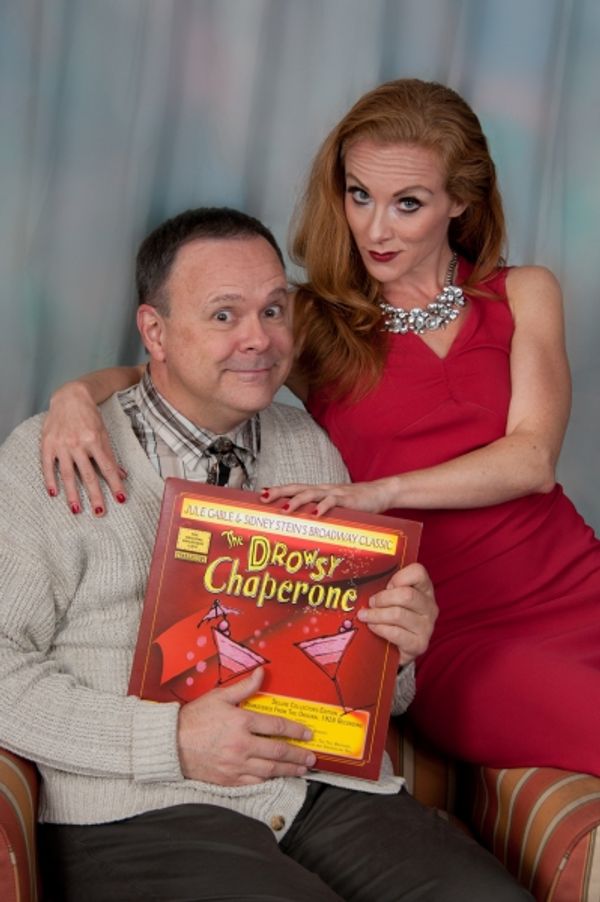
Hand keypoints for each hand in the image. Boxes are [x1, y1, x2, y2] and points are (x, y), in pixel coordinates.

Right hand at [41, 382, 126, 513]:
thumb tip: (122, 475)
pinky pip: (48, 466)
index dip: (115, 485)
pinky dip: (50, 480)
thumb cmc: (90, 416)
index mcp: (95, 440)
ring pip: (69, 475)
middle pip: (89, 475)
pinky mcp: (48, 444)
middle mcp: (78, 444)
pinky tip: (54, 494)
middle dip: (95, 495)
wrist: (70, 397)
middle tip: (100, 512)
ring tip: (77, 510)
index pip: (108, 468)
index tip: (121, 499)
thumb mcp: (104, 433)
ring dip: (73, 494)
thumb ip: (110, 455)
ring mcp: (62, 445)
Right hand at [177, 668, 316, 785]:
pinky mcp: (229, 779)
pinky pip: (255, 782)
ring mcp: (236, 764)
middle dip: (298, 755)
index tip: (307, 734)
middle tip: (311, 757)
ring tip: (301, 770)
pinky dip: (269, 780)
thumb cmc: (194, 718)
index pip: (276, 726)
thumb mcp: (219, 697)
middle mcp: (242, 745)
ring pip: (270, 769)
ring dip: (289, 770)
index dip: (295, 730)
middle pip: (278, 751)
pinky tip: (277, 778)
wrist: (171, 744)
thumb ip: (244, 687)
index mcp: (241, 722)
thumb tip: (262, 673)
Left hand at [260, 478, 397, 515]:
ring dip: (296, 501)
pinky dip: (323, 508)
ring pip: (311, 493)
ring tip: (284, 509)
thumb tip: (305, 527)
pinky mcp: (347, 499)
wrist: (380, 493)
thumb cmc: (355, 503)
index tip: (259, 495)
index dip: (277, 491)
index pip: (294, 488)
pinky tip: (315, 514)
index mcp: (318, 492)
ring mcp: (334, 493)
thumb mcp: (334, 508)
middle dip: (279, 492)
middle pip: (296, 488)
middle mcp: (323, 489)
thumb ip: (320, 514)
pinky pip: (332, 502)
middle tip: (263, 498)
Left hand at [358, 563, 437, 665]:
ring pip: (398, 614)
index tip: (386, 585)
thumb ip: (386, 587)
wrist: (396, 649)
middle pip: (406, 595)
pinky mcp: (419, 644)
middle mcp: (429, 607)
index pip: (418, 572)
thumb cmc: (393, 618)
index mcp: (425, 589)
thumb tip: (365, 579)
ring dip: (376, 614)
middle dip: (382, 598)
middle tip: (371, 603)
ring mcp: (426, 626)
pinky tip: (372, 627)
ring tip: (365, 615)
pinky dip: (379, 628)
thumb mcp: (392, 598)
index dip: (398, 577)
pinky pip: (395, 633)